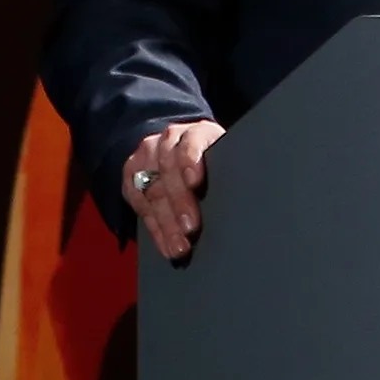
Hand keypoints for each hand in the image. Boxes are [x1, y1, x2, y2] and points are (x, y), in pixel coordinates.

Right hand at [122, 120, 225, 259]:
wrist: (182, 152)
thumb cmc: (214, 164)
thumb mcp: (225, 160)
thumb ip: (229, 172)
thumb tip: (247, 201)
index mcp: (199, 132)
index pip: (192, 140)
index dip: (191, 160)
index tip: (195, 182)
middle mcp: (170, 140)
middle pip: (169, 168)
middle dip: (179, 201)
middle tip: (191, 228)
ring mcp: (148, 155)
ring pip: (152, 188)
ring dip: (166, 222)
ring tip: (179, 246)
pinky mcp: (132, 173)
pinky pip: (140, 203)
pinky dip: (154, 228)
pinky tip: (166, 245)